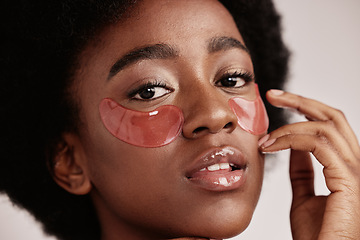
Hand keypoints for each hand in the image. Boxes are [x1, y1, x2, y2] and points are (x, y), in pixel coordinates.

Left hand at [259, 89, 359, 239]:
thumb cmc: (316, 235)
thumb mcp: (304, 195)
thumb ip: (302, 171)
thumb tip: (294, 147)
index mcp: (344, 166)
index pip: (328, 124)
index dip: (303, 108)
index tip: (276, 100)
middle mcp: (354, 164)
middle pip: (333, 117)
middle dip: (301, 101)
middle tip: (273, 95)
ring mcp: (354, 172)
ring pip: (326, 127)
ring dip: (288, 127)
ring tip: (265, 140)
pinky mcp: (348, 182)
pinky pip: (320, 146)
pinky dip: (293, 140)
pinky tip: (272, 146)